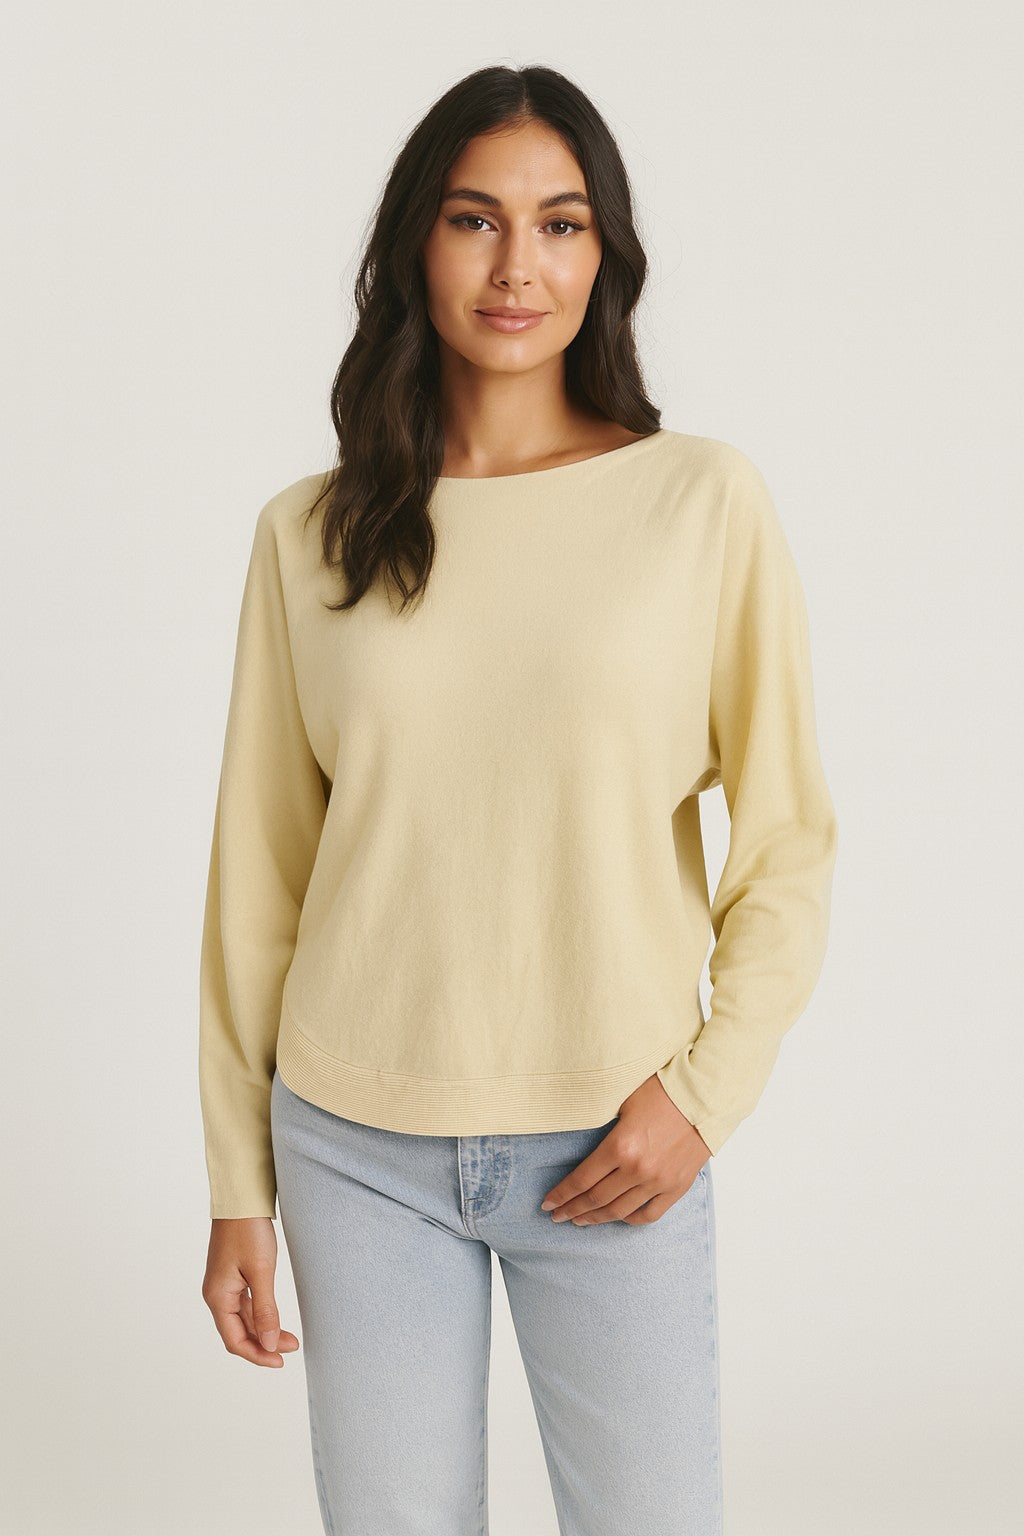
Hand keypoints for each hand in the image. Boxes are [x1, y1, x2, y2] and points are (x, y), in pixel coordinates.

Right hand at [202, 1217, 300, 1367]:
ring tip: (291, 1338)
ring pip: (243, 1319)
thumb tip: (270, 1344)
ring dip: (264, 1331)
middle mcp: (216, 1295)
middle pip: (238, 1332)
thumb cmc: (249, 1231)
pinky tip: (274, 1320)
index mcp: (217, 1297)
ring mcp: (224, 1285)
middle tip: (293, 1348)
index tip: (281, 1361)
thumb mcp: (261, 1272)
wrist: (242, 1198)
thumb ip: (265, 1311)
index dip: (257, 1355)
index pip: (234, 1340)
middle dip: (264, 1344)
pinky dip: (260, 1315)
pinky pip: (245, 1305)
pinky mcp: (232, 1276)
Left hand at [539, 1073, 711, 1225]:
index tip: (547, 1203)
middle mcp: (638, 1169)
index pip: (581, 1179)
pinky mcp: (677, 1187)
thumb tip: (576, 1133)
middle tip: (557, 1216)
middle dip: (572, 1209)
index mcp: (620, 1146)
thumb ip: (600, 1121)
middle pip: (596, 1199)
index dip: (561, 1194)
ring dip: (596, 1218)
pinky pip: (649, 1214)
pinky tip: (617, 1217)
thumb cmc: (663, 1089)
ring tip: (580, 1221)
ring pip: (619, 1211)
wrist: (706, 1096)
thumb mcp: (623, 1099)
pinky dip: (630, 1219)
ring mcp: (659, 1182)